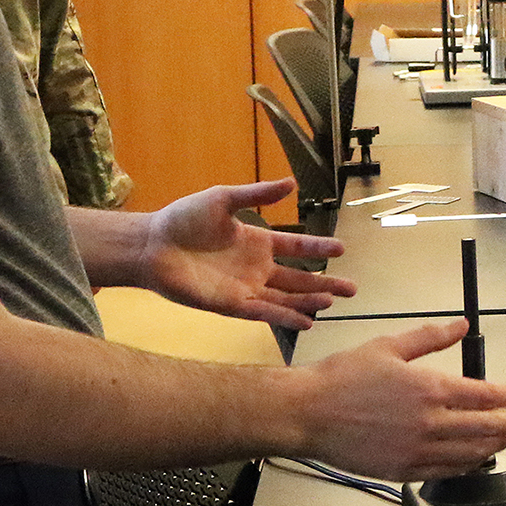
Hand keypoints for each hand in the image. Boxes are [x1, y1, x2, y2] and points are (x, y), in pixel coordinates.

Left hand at [138, 180, 356, 328]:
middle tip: (352, 289)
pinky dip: (285, 318)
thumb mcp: (224, 199)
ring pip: (285, 298)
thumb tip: (292, 183)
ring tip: (333, 303)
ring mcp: (245, 289)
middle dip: (325, 283)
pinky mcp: (230, 306)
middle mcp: (256, 268)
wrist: (152, 245)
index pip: (297, 247)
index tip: (342, 249)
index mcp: (257, 242)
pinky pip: (263, 313)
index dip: (319, 248)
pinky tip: (306, 322)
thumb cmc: (184, 220)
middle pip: (298, 279)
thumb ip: (257, 194)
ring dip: (309, 301)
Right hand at [293, 318, 505, 479]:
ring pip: (471, 454)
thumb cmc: (343, 377)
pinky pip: (446, 472)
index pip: (484, 396)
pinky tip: (475, 460)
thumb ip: (431, 337)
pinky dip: (467, 466)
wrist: (307, 413)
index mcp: (429, 389)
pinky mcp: (403, 471)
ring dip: (496, 445)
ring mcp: (418, 451)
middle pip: (487, 428)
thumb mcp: (389, 346)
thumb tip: (462, 326)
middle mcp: (430, 423)